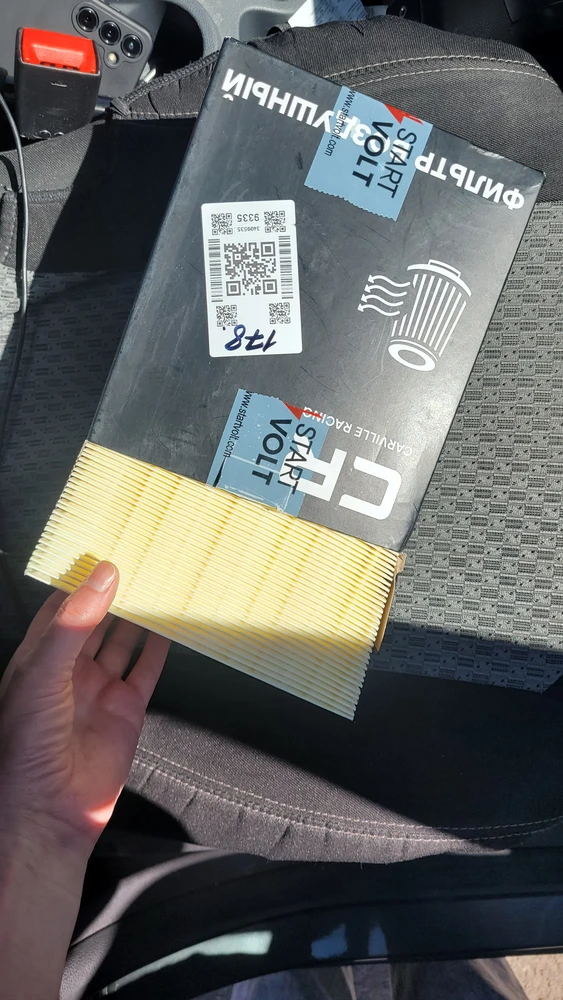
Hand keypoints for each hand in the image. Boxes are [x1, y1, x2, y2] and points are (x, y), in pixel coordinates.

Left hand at [0, 562, 169, 860]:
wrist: (49, 814)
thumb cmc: (28, 746)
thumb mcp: (43, 673)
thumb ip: (74, 624)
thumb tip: (104, 575)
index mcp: (39, 657)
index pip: (62, 606)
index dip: (83, 578)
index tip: (107, 547)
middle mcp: (68, 671)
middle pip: (96, 620)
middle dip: (115, 593)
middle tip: (142, 558)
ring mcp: (98, 691)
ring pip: (123, 642)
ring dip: (140, 616)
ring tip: (161, 583)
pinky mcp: (126, 712)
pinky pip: (146, 671)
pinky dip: (160, 649)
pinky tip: (173, 626)